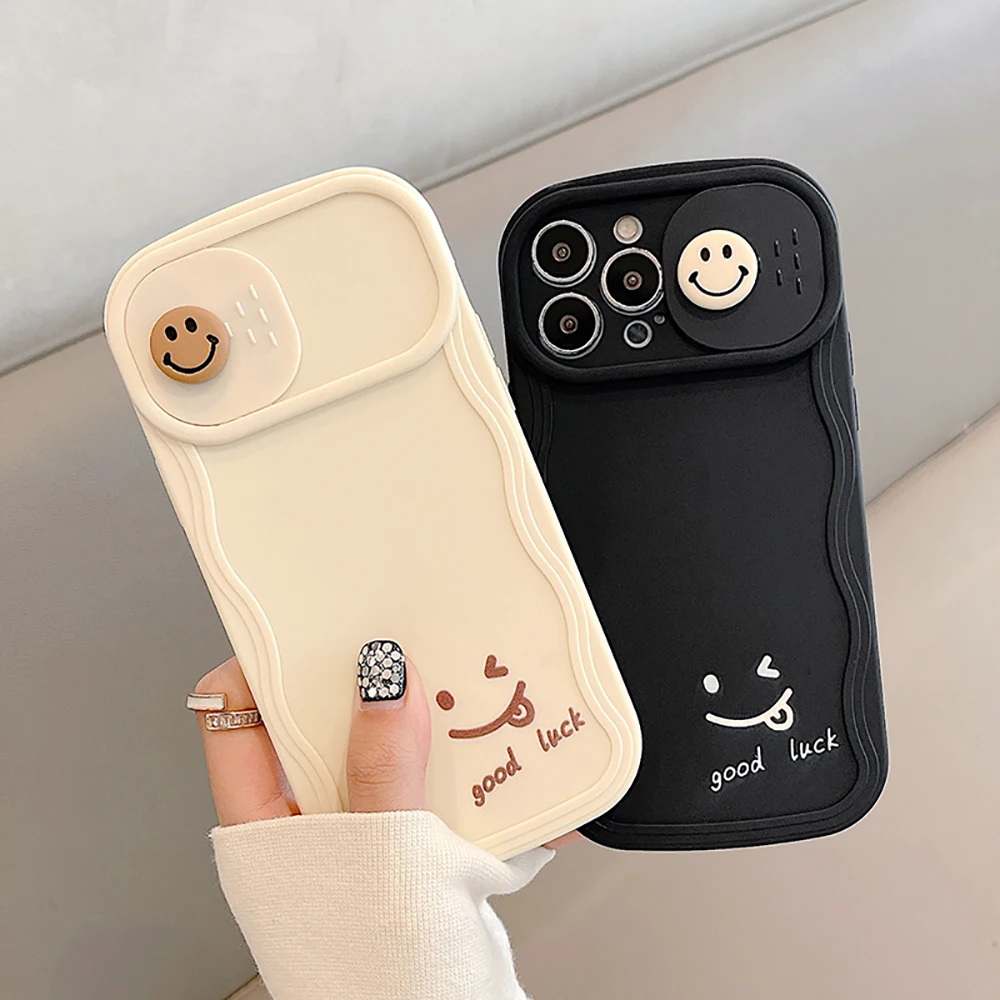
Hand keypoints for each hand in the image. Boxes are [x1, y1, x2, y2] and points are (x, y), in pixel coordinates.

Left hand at [193, 652, 580, 847]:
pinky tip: (512, 764)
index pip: (238, 714)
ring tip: (469, 691)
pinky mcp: (416, 849)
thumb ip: (381, 765)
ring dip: (434, 727)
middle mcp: (310, 823)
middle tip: (405, 639)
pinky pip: (442, 790)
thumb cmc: (377, 977)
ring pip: (391, 752)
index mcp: (266, 822)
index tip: (310, 615)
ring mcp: (365, 834)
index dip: (266, 658)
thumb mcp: (377, 856)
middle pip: (325, 722)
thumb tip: (381, 676)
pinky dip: (477, 774)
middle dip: (369, 682)